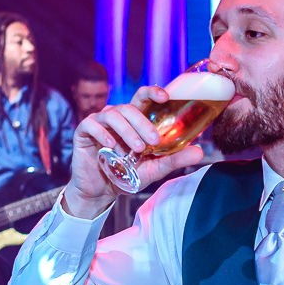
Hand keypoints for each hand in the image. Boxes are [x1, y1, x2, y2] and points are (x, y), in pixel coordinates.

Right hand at [65, 87, 218, 218]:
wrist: (101, 192)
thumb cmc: (126, 175)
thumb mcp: (154, 168)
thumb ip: (174, 159)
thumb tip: (200, 151)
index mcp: (133, 120)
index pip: (143, 98)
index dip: (153, 92)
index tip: (166, 97)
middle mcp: (117, 117)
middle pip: (130, 107)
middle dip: (143, 123)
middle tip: (154, 141)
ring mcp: (99, 123)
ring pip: (113, 114)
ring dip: (127, 130)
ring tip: (137, 149)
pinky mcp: (83, 132)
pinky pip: (92, 125)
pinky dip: (102, 134)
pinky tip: (111, 146)